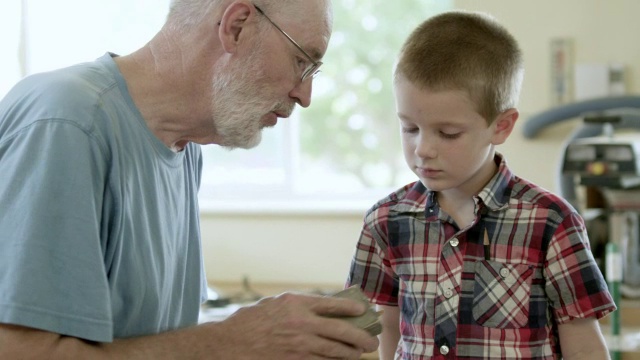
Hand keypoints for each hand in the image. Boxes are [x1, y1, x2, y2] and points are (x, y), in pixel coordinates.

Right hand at [212, 292, 378, 358]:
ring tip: (359, 352)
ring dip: (350, 353)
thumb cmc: (252, 320)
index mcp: (296, 303)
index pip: (332, 304)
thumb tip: (324, 308)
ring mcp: (299, 343)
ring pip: (334, 350)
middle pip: (340, 330)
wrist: (232, 343)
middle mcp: (301, 322)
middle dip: (360, 336)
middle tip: (371, 341)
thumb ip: (299, 305)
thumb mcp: (276, 303)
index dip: (350, 308)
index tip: (363, 311)